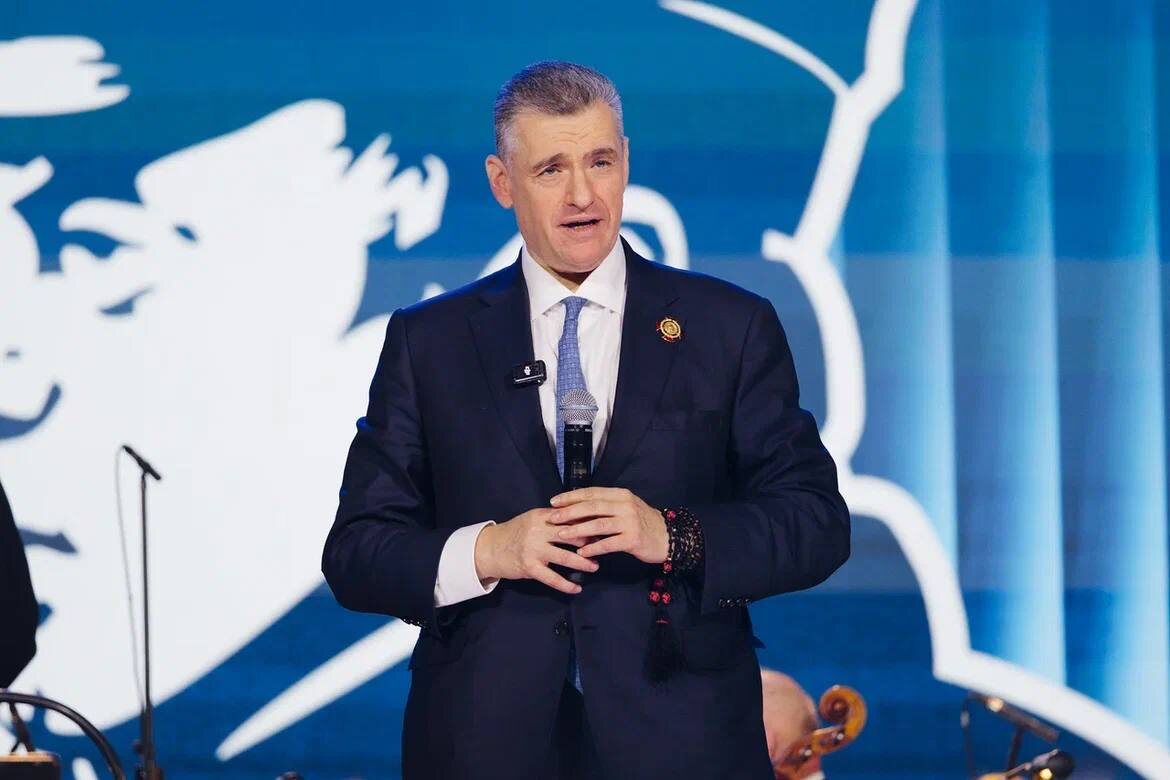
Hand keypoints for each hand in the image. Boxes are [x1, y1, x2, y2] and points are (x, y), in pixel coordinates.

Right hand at [474, 507, 598, 594]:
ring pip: (565, 556)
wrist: (490, 548)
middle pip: (571, 535)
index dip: (588, 521)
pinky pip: (552, 578)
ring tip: (595, 566)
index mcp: (541, 516)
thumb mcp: (533, 519)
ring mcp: (533, 550)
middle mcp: (538, 531)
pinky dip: (566, 585)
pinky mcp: (529, 567)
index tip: (603, 526)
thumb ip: (554, 519)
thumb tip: (582, 518)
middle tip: (606, 546)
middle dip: (591, 541)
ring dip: (583, 562)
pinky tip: (577, 588)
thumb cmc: (516, 532)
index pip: (570, 516)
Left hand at [548, 487, 668, 563]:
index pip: (592, 493)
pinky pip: (608, 544)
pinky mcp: (633, 539)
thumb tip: (576, 506)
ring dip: (578, 530)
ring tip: (562, 535)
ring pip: (598, 524)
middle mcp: (625, 505)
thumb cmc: (642, 523)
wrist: (667, 537)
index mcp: (621, 494)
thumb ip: (605, 505)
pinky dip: (593, 547)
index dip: (571, 497)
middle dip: (570, 512)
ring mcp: (630, 522)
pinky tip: (581, 552)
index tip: (554, 502)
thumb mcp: (625, 507)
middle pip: (592, 507)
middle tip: (553, 518)